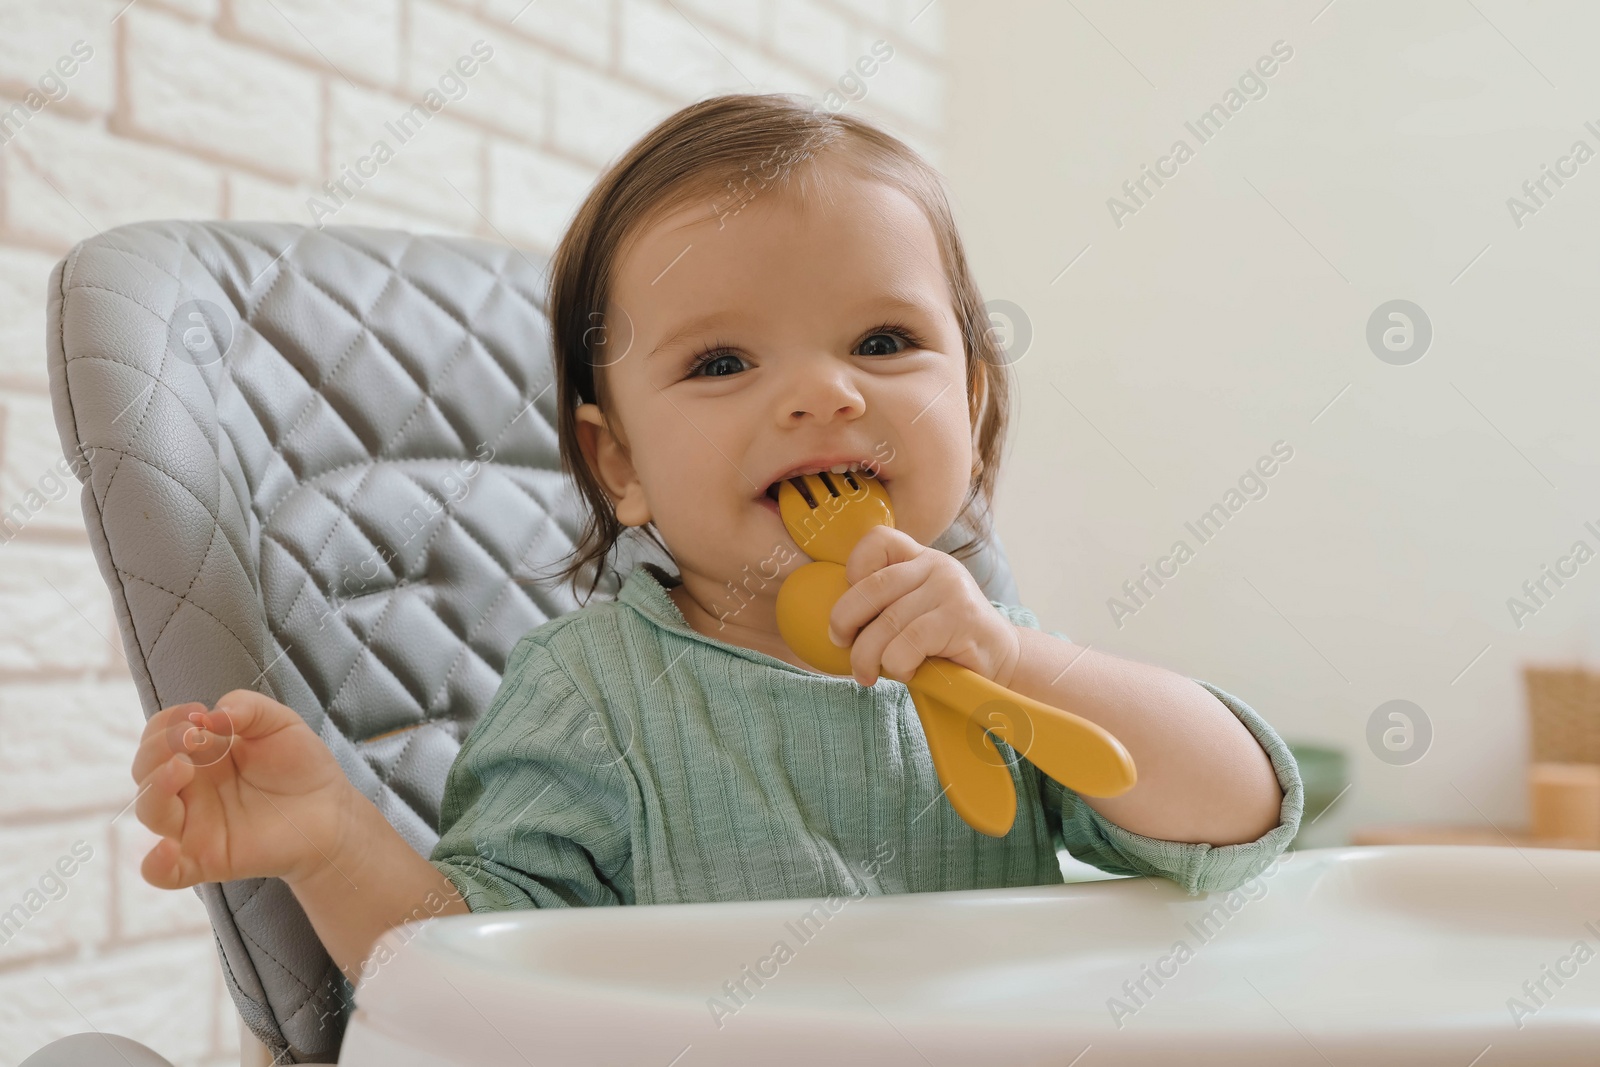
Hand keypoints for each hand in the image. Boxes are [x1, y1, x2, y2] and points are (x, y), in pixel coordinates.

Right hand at [132, 689, 356, 889]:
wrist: (331, 811)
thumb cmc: (300, 765)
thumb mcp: (279, 722)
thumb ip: (246, 706)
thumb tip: (209, 715)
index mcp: (199, 755)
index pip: (157, 736)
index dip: (167, 722)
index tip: (198, 713)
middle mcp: (189, 789)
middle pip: (144, 770)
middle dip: (156, 748)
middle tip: (191, 738)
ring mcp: (194, 825)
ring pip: (151, 812)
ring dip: (155, 788)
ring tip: (181, 769)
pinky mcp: (206, 859)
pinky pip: (163, 873)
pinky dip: (156, 865)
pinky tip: (168, 849)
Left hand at [827, 525, 1020, 687]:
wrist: (1005, 663)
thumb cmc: (949, 643)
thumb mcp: (918, 612)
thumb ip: (888, 604)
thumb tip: (835, 622)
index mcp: (923, 559)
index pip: (879, 539)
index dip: (854, 567)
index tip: (855, 605)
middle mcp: (937, 567)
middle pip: (871, 587)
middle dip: (845, 621)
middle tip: (842, 645)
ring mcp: (950, 590)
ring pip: (886, 623)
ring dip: (867, 657)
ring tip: (868, 674)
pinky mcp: (959, 619)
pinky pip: (906, 645)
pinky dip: (897, 666)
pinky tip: (908, 673)